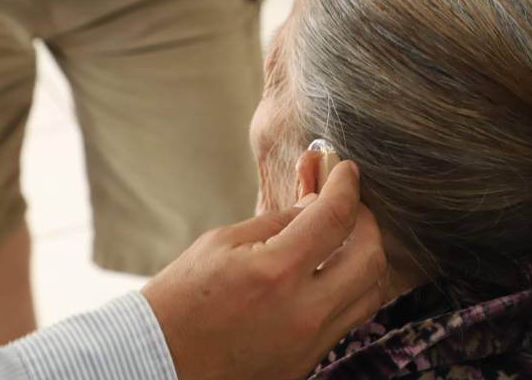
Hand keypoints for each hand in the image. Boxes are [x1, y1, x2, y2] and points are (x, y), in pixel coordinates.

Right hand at [141, 161, 386, 379]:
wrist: (160, 362)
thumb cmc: (182, 298)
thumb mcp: (224, 243)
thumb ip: (279, 221)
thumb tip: (317, 202)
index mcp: (276, 272)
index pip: (336, 217)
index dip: (346, 185)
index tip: (346, 171)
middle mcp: (303, 312)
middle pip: (371, 258)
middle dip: (366, 221)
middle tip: (348, 206)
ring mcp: (309, 343)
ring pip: (371, 293)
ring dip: (365, 258)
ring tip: (342, 240)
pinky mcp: (307, 362)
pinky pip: (348, 319)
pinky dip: (349, 289)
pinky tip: (328, 273)